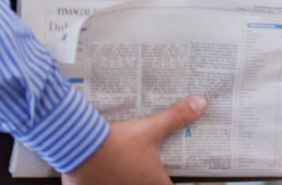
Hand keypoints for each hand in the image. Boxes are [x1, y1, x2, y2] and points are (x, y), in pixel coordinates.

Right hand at [61, 96, 207, 184]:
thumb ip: (176, 118)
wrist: (81, 145)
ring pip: (125, 184)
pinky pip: (104, 184)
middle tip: (141, 164)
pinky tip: (101, 169)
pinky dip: (105, 178)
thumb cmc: (117, 141)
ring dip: (125, 177)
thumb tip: (200, 104)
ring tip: (121, 165)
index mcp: (154, 183)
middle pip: (148, 184)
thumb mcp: (149, 129)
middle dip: (146, 177)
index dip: (169, 178)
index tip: (166, 172)